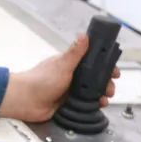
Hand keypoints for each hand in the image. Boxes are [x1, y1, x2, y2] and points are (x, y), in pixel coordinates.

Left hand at [0, 34, 118, 122]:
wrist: (26, 101)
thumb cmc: (40, 80)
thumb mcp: (62, 64)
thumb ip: (75, 52)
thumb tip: (84, 36)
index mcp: (70, 64)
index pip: (92, 62)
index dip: (104, 66)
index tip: (114, 70)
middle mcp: (71, 76)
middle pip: (94, 79)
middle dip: (105, 83)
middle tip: (110, 88)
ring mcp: (70, 90)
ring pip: (91, 92)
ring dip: (101, 95)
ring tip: (105, 98)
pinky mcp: (68, 103)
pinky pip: (84, 104)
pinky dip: (92, 105)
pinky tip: (96, 106)